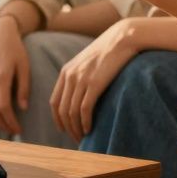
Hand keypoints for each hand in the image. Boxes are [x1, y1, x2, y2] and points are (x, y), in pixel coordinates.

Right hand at [0, 17, 30, 134]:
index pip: (4, 107)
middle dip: (3, 125)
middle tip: (14, 131)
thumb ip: (23, 88)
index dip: (11, 121)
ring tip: (6, 126)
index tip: (19, 129)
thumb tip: (23, 108)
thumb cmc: (14, 49)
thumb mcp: (24, 67)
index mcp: (1, 77)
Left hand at [50, 19, 137, 141]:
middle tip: (76, 139)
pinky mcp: (94, 84)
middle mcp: (70, 76)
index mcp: (66, 72)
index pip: (54, 101)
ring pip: (72, 112)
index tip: (64, 129)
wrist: (121, 39)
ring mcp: (81, 80)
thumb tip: (80, 95)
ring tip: (84, 137)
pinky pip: (84, 109)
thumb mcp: (87, 62)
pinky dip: (85, 122)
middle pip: (62, 110)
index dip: (57, 119)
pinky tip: (89, 129)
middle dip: (67, 128)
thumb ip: (79, 76)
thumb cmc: (108, 51)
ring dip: (76, 128)